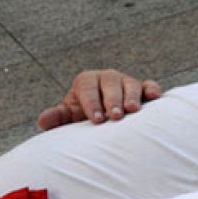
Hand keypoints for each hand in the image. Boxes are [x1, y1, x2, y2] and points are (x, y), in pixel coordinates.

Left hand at [38, 69, 162, 129]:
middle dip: (112, 100)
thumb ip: (58, 117)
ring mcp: (126, 82)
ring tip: (132, 110)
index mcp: (86, 81)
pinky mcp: (143, 89)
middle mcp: (107, 78)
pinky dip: (152, 89)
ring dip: (132, 96)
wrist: (103, 120)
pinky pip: (149, 85)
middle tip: (114, 116)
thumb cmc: (85, 118)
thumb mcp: (70, 117)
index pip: (88, 87)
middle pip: (110, 83)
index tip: (96, 120)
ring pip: (131, 84)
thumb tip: (42, 120)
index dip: (91, 102)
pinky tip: (155, 97)